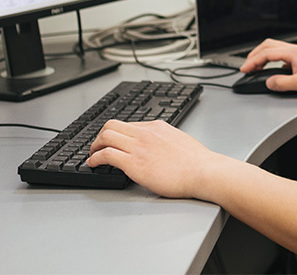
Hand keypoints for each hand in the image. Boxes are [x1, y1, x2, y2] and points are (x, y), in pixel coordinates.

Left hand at [87, 119, 221, 199]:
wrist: (203, 171)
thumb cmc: (198, 163)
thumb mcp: (180, 142)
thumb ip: (165, 141)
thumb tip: (159, 149)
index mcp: (157, 127)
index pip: (129, 124)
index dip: (117, 134)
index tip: (112, 141)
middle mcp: (146, 133)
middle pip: (112, 125)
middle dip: (100, 135)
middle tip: (97, 146)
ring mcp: (139, 146)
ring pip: (106, 136)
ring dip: (94, 146)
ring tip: (92, 155)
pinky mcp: (134, 163)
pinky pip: (106, 154)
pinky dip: (95, 158)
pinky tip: (93, 164)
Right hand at [239, 39, 296, 95]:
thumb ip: (282, 83)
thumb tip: (269, 82)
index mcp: (293, 52)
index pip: (267, 53)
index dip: (253, 62)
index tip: (244, 69)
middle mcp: (295, 49)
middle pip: (268, 46)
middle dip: (255, 55)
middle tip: (247, 66)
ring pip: (275, 48)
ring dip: (263, 56)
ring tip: (256, 67)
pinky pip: (282, 54)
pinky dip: (272, 59)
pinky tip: (272, 70)